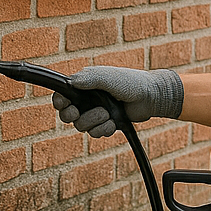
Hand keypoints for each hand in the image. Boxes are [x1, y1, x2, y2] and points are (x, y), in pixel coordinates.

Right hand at [51, 66, 183, 136]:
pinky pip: (95, 133)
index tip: (63, 105)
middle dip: (72, 115)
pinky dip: (103, 129)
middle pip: (67, 114)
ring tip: (107, 115)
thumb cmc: (131, 83)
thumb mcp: (108, 77)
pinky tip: (113, 123)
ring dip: (93, 122)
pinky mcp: (106, 124)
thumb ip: (89, 79)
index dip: (59, 102)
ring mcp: (97, 112)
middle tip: (78, 113)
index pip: (63, 94)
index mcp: (85, 84)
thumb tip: (70, 82)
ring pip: (81, 126)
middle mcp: (88, 99)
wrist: (151, 98)